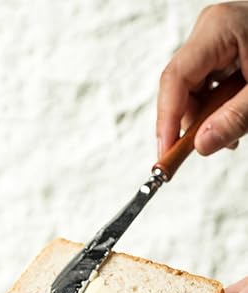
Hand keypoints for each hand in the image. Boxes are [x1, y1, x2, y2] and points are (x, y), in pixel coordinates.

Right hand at [157, 2, 247, 157]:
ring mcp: (215, 38)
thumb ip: (235, 119)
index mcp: (219, 29)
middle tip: (201, 150)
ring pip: (191, 89)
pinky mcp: (223, 49)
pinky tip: (232, 119)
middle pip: (180, 86)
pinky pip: (206, 84)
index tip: (165, 154)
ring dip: (205, 118)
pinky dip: (216, 107)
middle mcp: (211, 30)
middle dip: (190, 122)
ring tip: (232, 134)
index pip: (176, 80)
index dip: (166, 121)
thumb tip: (201, 145)